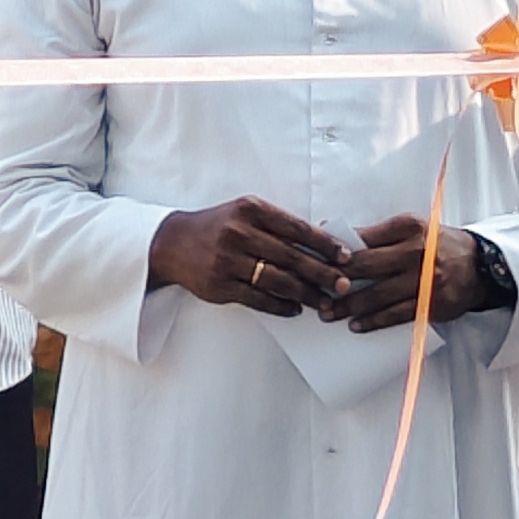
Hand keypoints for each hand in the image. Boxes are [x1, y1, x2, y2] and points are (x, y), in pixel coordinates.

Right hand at [149, 198, 350, 315]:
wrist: (171, 243)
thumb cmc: (217, 227)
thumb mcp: (243, 214)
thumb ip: (277, 225)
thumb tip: (321, 247)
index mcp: (250, 210)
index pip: (297, 228)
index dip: (325, 244)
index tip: (346, 257)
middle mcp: (239, 233)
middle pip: (292, 257)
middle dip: (323, 274)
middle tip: (344, 285)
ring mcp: (228, 260)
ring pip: (279, 281)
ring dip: (306, 294)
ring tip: (324, 302)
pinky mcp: (221, 285)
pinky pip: (259, 299)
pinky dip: (281, 306)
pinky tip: (295, 309)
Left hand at [330, 217, 495, 334]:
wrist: (481, 265)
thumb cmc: (437, 244)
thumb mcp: (411, 228)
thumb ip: (378, 234)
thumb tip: (335, 237)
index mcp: (408, 228)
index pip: (363, 239)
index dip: (336, 251)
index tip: (314, 260)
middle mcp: (416, 252)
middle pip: (366, 266)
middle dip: (337, 279)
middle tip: (315, 289)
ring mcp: (425, 280)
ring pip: (378, 295)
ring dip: (349, 305)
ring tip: (328, 312)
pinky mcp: (432, 304)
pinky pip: (397, 315)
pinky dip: (374, 321)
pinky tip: (356, 325)